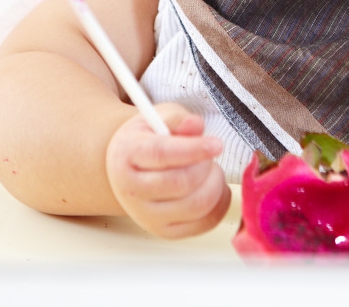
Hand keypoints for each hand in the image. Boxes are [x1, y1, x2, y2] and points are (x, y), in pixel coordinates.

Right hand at [105, 103, 230, 237]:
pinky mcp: (165, 231)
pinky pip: (204, 223)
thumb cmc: (148, 140)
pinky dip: (220, 204)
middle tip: (210, 153)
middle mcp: (132, 190)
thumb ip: (178, 119)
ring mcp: (147, 216)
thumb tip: (195, 125)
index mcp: (128, 154)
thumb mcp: (158, 118)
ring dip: (215, 184)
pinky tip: (215, 187)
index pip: (161, 154)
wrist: (129, 171)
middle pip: (181, 183)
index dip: (193, 149)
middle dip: (206, 165)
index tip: (217, 144)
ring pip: (196, 205)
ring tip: (210, 169)